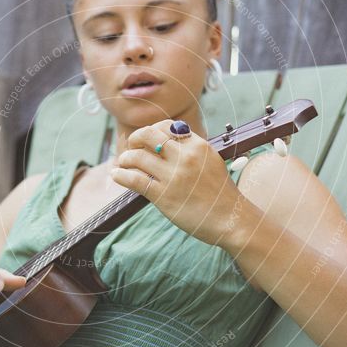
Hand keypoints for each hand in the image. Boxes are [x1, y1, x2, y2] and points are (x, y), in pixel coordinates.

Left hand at [110, 120, 247, 246]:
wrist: (230, 219)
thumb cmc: (220, 194)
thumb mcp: (211, 161)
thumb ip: (191, 150)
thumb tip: (166, 142)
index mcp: (197, 145)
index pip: (166, 126)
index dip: (151, 130)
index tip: (145, 139)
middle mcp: (184, 157)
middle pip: (148, 135)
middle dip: (134, 139)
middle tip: (131, 147)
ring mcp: (173, 176)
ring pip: (137, 157)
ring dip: (125, 159)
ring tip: (123, 163)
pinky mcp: (163, 196)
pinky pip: (135, 179)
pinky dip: (121, 175)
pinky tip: (117, 175)